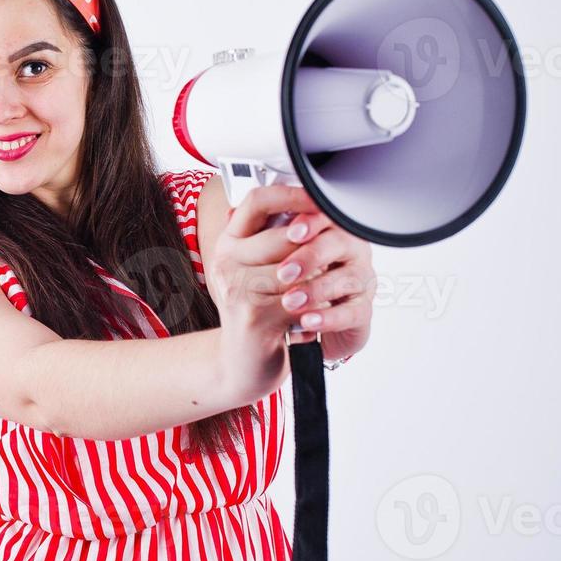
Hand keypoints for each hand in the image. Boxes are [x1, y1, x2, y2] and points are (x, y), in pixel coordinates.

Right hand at [205, 184, 333, 404]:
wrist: (244, 364)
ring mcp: (236, 289)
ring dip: (319, 279)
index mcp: (228, 243)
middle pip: (283, 235)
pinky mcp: (252, 316)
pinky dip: (316, 308)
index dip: (294, 196)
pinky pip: (300, 300)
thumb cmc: (259, 313)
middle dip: (316, 246)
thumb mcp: (259, 270)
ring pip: (295, 268)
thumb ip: (274, 239)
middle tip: (335, 255)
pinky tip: (317, 313)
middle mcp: (225, 262)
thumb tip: (307, 206)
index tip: (320, 201)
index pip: (258, 200)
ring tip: (326, 288)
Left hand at [269, 206, 374, 362]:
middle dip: (308, 257)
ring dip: (316, 290)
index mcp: (323, 228)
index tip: (291, 231)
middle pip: (338, 241)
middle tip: (283, 273)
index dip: (310, 223)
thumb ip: (256, 236)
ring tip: (290, 301)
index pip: (322, 211)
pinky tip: (307, 322)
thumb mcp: (269, 261)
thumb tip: (229, 214)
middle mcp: (346, 249)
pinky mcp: (362, 310)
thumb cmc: (285, 286)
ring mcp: (359, 279)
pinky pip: (352, 312)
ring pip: (347, 277)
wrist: (303, 331)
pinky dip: (328, 318)